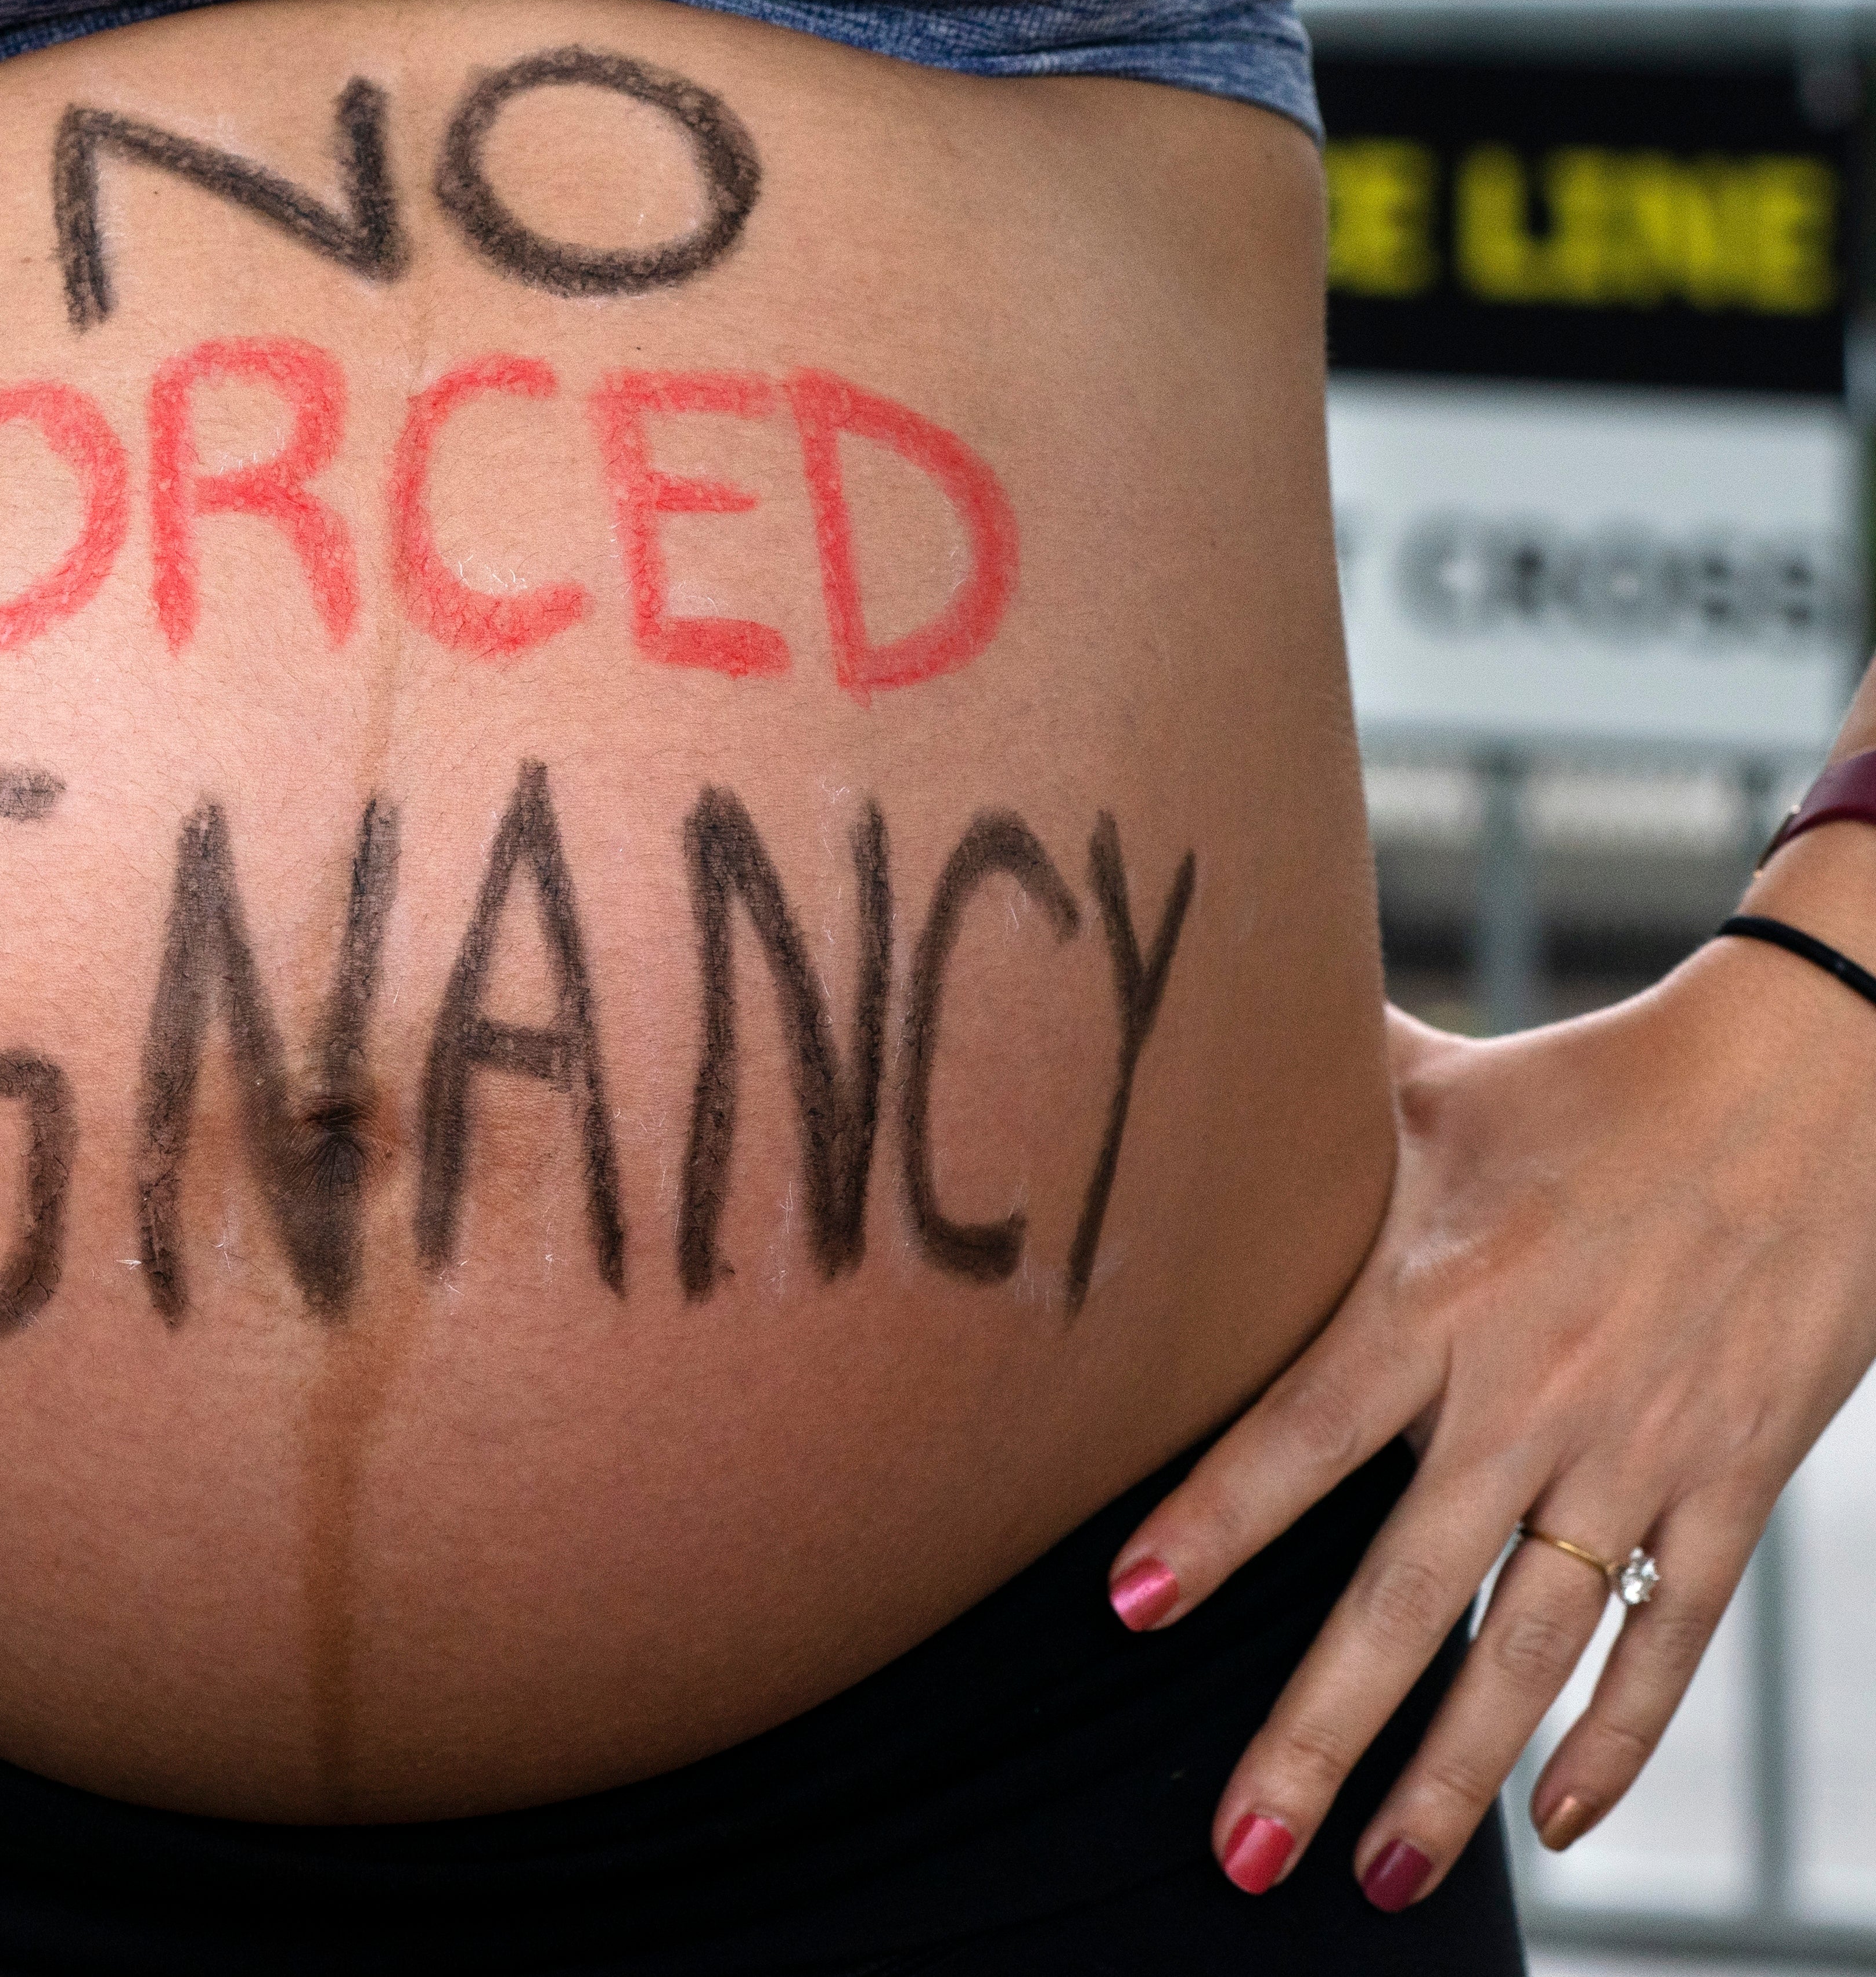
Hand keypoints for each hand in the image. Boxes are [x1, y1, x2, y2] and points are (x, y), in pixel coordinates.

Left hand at [1105, 935, 1875, 1910]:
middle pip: (1405, 1591)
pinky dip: (1615, 1736)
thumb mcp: (1429, 1086)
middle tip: (1238, 1848)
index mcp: (1437, 1295)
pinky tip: (1554, 1822)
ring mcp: (1641, 1450)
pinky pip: (1673, 1636)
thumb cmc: (1590, 1083)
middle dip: (1316, 1731)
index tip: (1128, 1606)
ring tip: (1375, 1880)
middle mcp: (1531, 1393)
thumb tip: (1174, 1055)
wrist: (1815, 1082)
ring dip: (1450, 1775)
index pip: (1300, 1430)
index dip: (1214, 1519)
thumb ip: (1299, 1104)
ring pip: (1533, 1650)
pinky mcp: (1734, 1479)